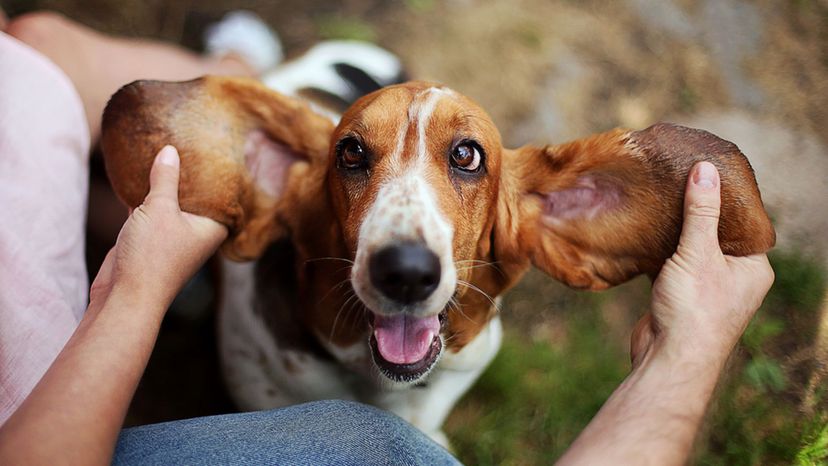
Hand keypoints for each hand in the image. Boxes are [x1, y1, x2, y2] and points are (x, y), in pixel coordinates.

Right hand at [90, 145, 227, 310]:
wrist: (125, 296)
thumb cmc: (152, 256)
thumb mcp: (160, 209)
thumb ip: (166, 179)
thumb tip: (171, 150)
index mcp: (212, 227)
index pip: (224, 195)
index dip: (222, 174)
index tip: (222, 149)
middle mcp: (197, 233)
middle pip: (197, 197)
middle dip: (191, 174)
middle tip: (190, 142)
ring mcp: (173, 237)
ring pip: (172, 203)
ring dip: (166, 184)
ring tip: (165, 152)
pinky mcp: (149, 240)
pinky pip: (151, 211)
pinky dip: (146, 195)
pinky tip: (138, 175)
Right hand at [631, 161, 773, 367]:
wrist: (668, 360)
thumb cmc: (694, 311)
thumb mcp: (699, 253)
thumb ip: (702, 211)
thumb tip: (706, 169)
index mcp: (753, 267)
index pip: (743, 221)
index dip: (724, 197)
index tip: (703, 171)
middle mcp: (735, 277)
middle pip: (715, 233)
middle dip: (695, 211)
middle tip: (675, 182)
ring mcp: (707, 288)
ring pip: (691, 249)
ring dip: (675, 231)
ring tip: (658, 202)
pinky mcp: (680, 296)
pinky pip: (672, 263)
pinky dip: (660, 250)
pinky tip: (645, 232)